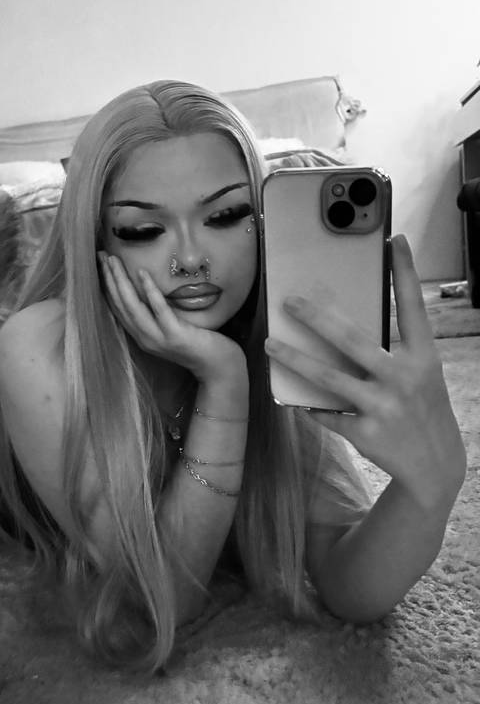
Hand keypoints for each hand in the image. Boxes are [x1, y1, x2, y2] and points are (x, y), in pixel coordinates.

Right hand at [98, 252, 246, 384]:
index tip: (100, 265)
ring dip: (121, 282)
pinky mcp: (175, 335)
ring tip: (114, 261)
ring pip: (133, 307)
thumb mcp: (171, 328)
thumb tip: (149, 288)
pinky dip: (149, 291)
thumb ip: (157, 315)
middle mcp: (144, 338)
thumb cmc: (198, 344)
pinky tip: (143, 273)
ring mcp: (158, 338)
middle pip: (120, 305)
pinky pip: (159, 310)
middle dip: (109, 279)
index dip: (107, 287)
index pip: (117, 309)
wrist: (217, 367)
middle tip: (101, 256)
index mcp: (141, 336)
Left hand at [264, 234, 465, 509]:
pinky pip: (325, 411)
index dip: (404, 272)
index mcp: (423, 356)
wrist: (434, 465)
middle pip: (352, 339)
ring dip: (294, 359)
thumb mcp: (419, 375)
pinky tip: (296, 398)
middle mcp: (404, 377)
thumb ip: (390, 352)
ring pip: (327, 377)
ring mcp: (383, 406)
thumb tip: (340, 327)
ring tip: (269, 344)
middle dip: (317, 317)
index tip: (393, 238)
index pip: (412, 306)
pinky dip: (309, 404)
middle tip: (290, 300)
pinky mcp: (365, 431)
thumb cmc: (420, 407)